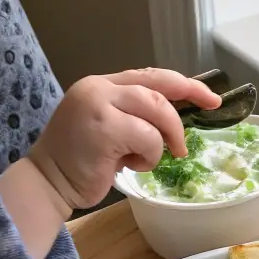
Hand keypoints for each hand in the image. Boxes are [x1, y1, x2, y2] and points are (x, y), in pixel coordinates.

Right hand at [0, 68, 221, 258]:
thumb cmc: (81, 162)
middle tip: (183, 147)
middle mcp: (100, 88)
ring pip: (157, 112)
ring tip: (147, 160)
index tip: (211, 98)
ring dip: (162, 141)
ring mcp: (99, 105)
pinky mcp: (104, 129)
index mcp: (102, 85)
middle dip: (178, 120)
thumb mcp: (109, 129)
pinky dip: (149, 157)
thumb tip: (174, 119)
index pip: (151, 76)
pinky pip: (148, 138)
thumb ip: (133, 116)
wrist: (48, 182)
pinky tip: (130, 166)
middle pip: (158, 91)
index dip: (185, 85)